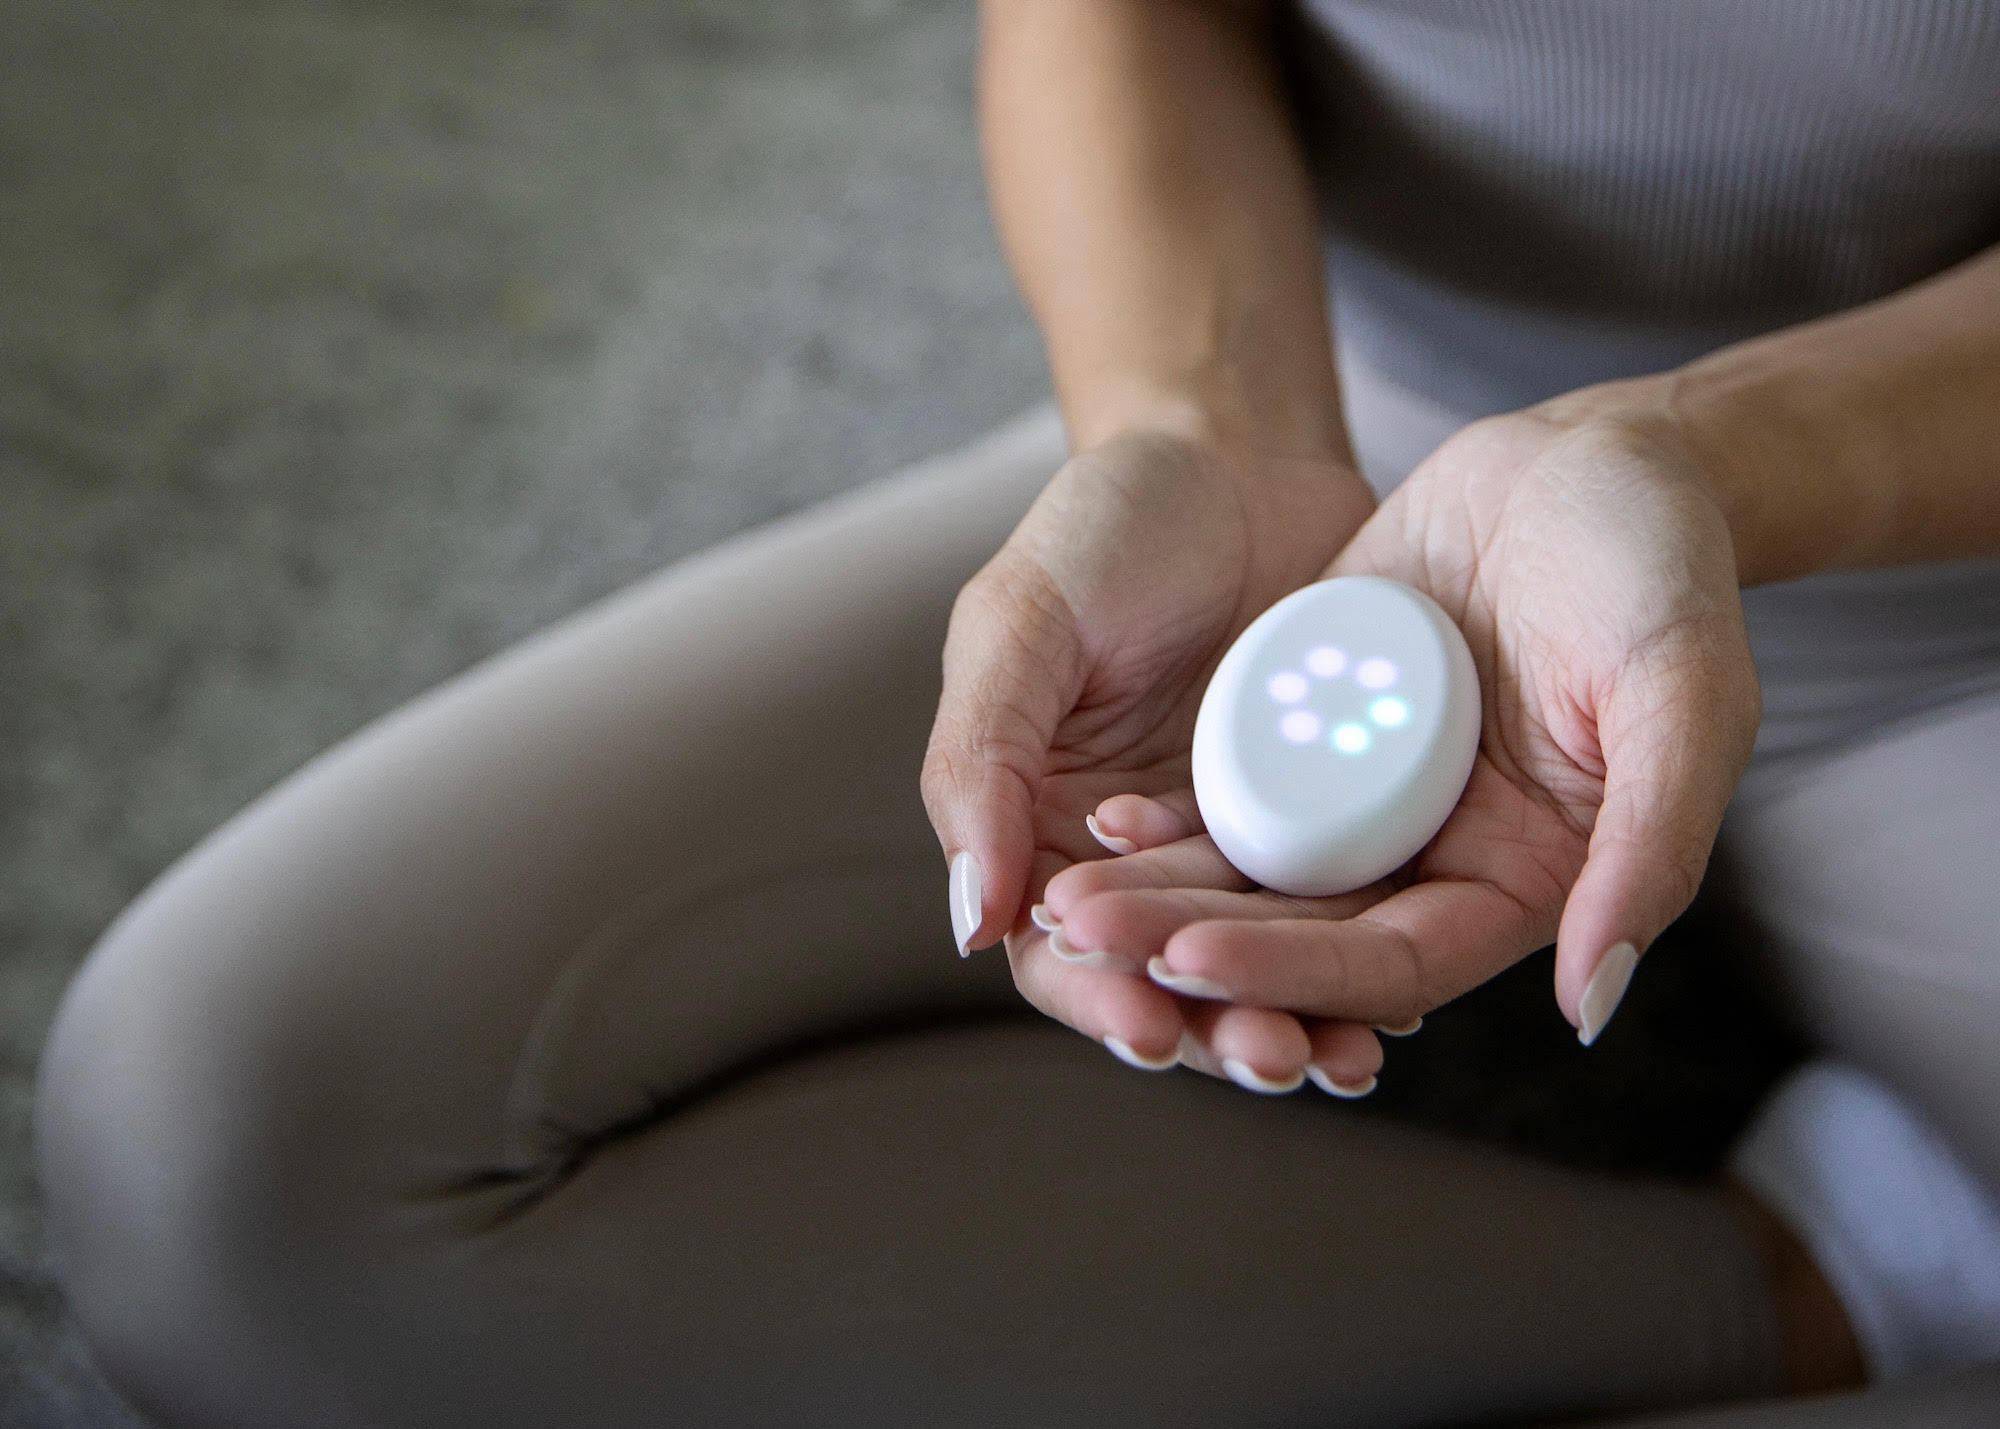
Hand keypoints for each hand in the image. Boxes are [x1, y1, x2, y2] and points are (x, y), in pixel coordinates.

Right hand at [920, 423, 1384, 1087]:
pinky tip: (1399, 994)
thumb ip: (980, 764)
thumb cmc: (1106, 525)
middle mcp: (1130, 855)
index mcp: (1036, 821)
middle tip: (1275, 1060)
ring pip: (1254, 965)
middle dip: (1214, 1031)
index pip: (1055, 949)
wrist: (1238, 454)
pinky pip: (1335, 907)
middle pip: (1163, 979)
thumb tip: (970, 923)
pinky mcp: (1320, 819)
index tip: (1152, 1034)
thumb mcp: (1019, 622)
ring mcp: (1231, 843)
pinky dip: (1360, 956)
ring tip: (1343, 1059)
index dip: (1097, 999)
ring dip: (1293, 1018)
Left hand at [1040, 392, 1762, 1046]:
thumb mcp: (1685, 695)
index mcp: (1521, 878)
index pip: (1393, 960)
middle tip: (1082, 936)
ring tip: (1063, 900)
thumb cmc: (1663, 568)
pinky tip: (1098, 820)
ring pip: (1255, 874)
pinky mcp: (1321, 729)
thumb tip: (1594, 1005)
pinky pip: (1239, 790)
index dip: (1293, 972)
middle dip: (1191, 942)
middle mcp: (1436, 853)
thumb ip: (1654, 848)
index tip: (1187, 963)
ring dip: (1162, 894)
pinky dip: (1173, 817)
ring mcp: (1371, 793)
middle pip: (1302, 932)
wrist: (1595, 455)